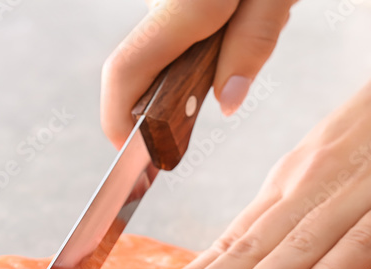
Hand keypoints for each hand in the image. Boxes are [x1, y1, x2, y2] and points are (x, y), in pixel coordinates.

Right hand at [101, 0, 296, 147]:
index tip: (129, 152)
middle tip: (209, 94)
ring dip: (197, 56)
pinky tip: (240, 9)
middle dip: (172, 92)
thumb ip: (252, 46)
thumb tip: (225, 102)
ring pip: (167, 38)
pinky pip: (180, 17)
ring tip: (246, 25)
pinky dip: (204, 30)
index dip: (117, 120)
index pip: (127, 73)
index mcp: (184, 5)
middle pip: (145, 61)